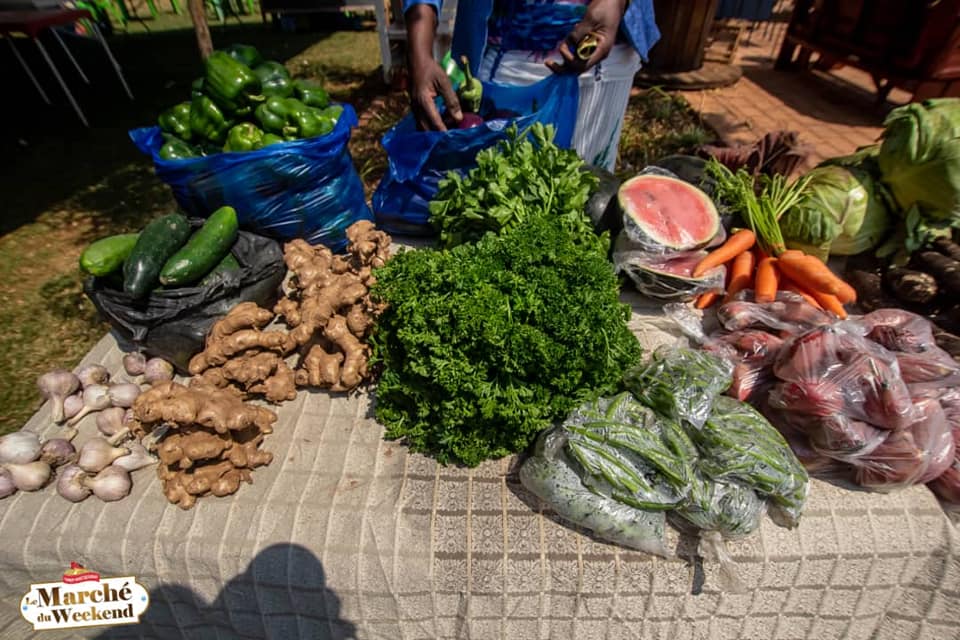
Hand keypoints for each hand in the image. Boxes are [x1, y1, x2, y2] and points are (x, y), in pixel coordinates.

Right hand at [405, 4, 460, 130]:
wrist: (417, 61)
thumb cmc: (431, 69)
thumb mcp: (444, 82)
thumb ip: (452, 100)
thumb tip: (459, 118)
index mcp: (424, 101)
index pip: (435, 121)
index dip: (444, 132)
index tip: (453, 139)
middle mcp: (416, 107)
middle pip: (427, 129)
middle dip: (438, 135)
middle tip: (451, 138)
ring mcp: (414, 108)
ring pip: (422, 127)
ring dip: (433, 132)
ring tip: (447, 133)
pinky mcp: (415, 108)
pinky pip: (421, 122)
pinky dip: (430, 127)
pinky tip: (440, 126)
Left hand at [546, 0, 625, 74]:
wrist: (612, 2)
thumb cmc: (607, 9)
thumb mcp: (592, 18)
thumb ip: (580, 32)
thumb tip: (570, 43)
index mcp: (601, 50)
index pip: (583, 65)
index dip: (570, 61)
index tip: (563, 49)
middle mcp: (596, 54)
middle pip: (577, 69)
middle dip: (562, 67)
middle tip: (548, 63)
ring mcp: (591, 50)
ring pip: (574, 63)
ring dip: (564, 57)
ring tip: (561, 46)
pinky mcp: (586, 45)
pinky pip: (574, 53)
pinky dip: (567, 49)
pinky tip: (567, 40)